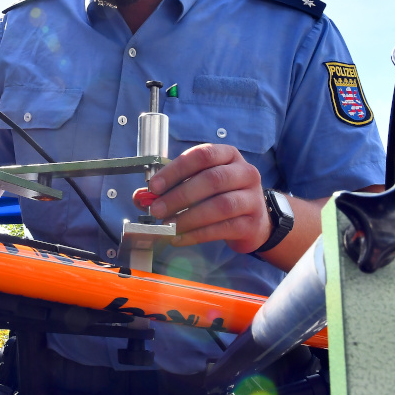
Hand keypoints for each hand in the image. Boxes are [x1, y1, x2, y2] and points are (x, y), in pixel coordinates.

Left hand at [136, 143, 268, 252]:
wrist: (254, 221)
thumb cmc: (220, 195)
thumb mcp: (199, 183)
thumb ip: (171, 186)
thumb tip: (140, 198)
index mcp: (228, 155)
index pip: (202, 155)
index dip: (176, 170)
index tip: (154, 186)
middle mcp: (245, 173)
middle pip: (212, 180)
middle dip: (179, 196)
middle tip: (157, 210)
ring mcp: (252, 198)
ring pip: (219, 206)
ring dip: (188, 217)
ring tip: (167, 226)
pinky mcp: (251, 224)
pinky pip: (222, 229)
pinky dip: (196, 235)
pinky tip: (178, 238)